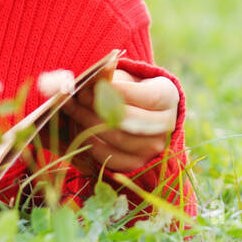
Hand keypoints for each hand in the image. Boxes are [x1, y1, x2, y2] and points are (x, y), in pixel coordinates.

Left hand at [58, 68, 177, 175]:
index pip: (147, 97)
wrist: (141, 113)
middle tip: (77, 97)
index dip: (118, 92)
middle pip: (129, 119)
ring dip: (89, 123)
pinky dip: (90, 144)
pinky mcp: (137, 164)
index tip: (93, 86)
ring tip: (73, 110)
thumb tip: (88, 81)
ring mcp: (154, 148)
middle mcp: (167, 125)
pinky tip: (80, 129)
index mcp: (168, 97)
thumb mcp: (126, 78)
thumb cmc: (131, 90)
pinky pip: (110, 157)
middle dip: (97, 107)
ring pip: (117, 138)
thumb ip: (110, 77)